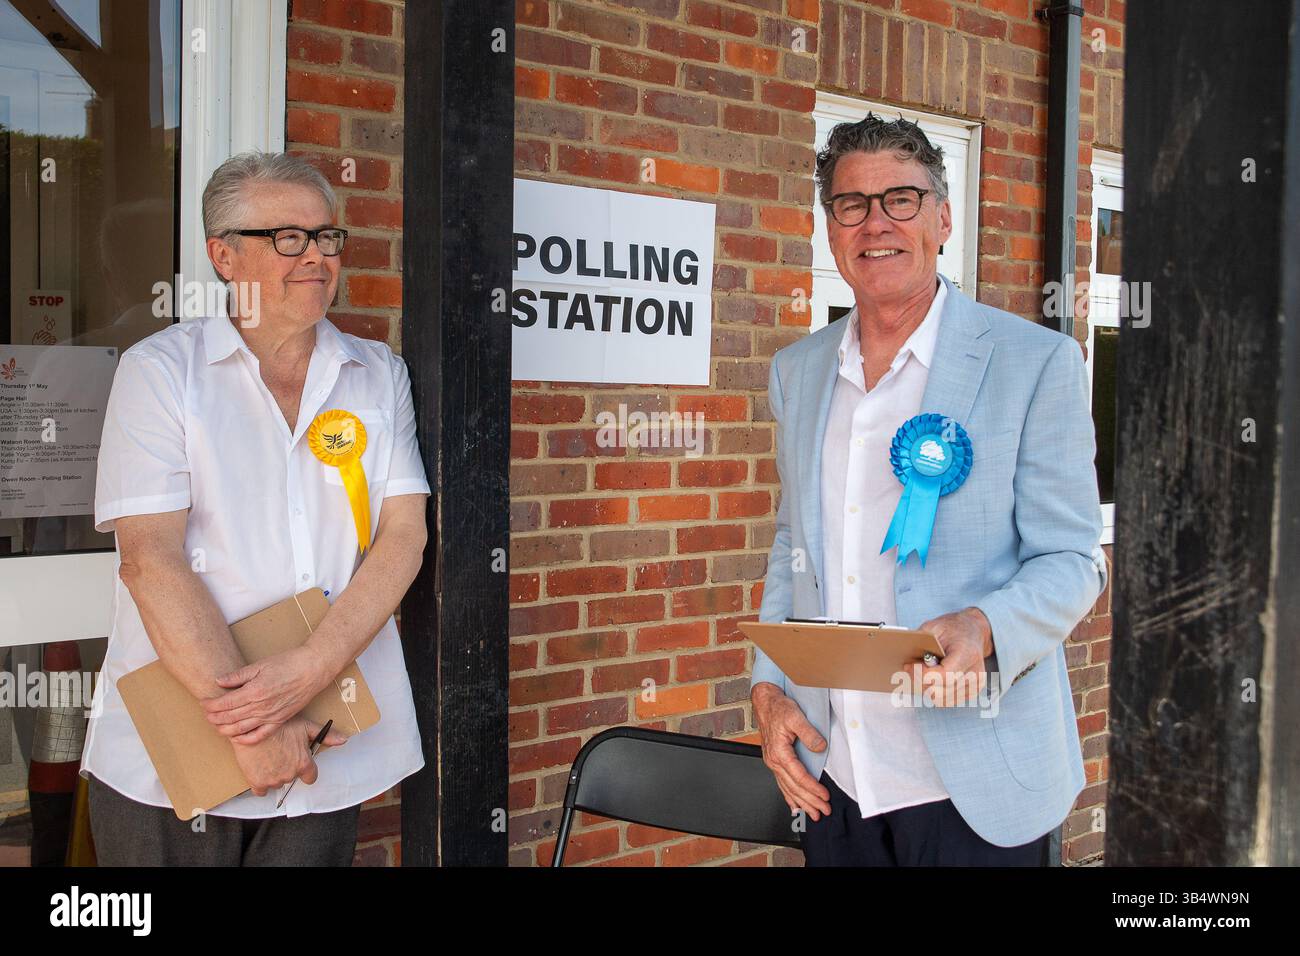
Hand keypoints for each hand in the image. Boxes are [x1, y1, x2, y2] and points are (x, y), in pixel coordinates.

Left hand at [203, 646, 329, 743]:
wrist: (312, 670)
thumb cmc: (289, 664)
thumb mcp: (260, 665)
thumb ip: (238, 676)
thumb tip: (219, 682)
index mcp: (254, 691)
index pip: (224, 703)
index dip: (210, 704)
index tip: (204, 702)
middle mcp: (260, 707)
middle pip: (229, 718)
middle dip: (214, 717)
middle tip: (206, 714)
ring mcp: (270, 716)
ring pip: (240, 729)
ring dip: (224, 729)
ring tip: (216, 725)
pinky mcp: (279, 720)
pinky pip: (259, 735)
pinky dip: (245, 739)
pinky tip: (236, 738)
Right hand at [230, 716, 348, 796]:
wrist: (250, 727)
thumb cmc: (278, 725)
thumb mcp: (305, 727)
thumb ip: (326, 736)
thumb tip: (344, 740)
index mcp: (303, 764)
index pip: (311, 777)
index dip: (305, 770)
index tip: (299, 763)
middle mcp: (290, 775)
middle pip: (291, 777)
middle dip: (287, 768)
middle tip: (280, 753)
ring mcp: (273, 780)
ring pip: (276, 783)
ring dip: (273, 774)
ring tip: (268, 757)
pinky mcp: (257, 783)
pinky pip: (261, 791)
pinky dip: (260, 783)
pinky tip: (259, 769)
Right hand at [751, 682, 831, 821]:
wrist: (765, 703)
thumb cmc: (778, 708)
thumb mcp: (796, 717)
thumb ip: (809, 733)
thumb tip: (820, 747)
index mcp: (779, 752)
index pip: (799, 776)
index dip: (813, 788)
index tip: (824, 796)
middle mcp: (774, 760)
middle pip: (793, 787)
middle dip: (809, 801)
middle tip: (823, 811)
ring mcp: (773, 762)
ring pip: (787, 788)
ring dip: (801, 803)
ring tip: (812, 814)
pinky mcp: (774, 761)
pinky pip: (781, 783)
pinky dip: (788, 797)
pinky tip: (794, 805)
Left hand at [913, 607, 993, 706]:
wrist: (972, 631)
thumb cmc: (953, 629)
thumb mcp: (934, 626)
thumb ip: (920, 641)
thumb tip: (903, 655)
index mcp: (967, 653)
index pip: (944, 675)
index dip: (922, 674)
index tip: (908, 666)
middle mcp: (974, 672)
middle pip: (941, 690)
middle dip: (919, 682)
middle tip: (908, 670)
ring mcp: (975, 684)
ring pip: (941, 699)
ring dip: (925, 688)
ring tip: (919, 674)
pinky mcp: (972, 691)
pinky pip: (946, 701)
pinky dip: (934, 692)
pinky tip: (930, 680)